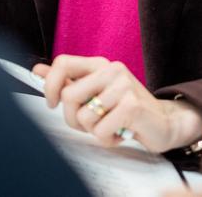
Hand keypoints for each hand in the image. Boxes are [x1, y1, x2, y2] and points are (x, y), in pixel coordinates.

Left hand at [32, 55, 201, 152]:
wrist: (164, 122)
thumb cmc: (127, 109)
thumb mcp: (96, 92)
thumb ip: (68, 81)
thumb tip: (37, 70)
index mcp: (99, 65)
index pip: (62, 63)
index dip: (50, 84)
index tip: (52, 103)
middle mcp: (111, 70)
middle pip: (69, 96)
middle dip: (72, 118)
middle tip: (89, 124)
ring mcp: (123, 86)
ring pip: (84, 116)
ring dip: (93, 131)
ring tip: (109, 127)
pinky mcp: (132, 105)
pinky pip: (100, 130)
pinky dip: (107, 139)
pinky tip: (119, 133)